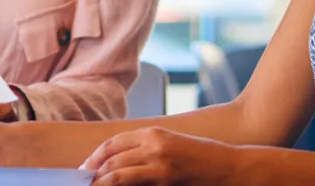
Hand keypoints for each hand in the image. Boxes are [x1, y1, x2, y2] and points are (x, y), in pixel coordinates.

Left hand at [81, 128, 237, 185]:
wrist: (231, 167)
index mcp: (153, 133)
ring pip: (118, 172)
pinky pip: (133, 182)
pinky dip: (117, 185)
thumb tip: (120, 163)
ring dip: (101, 181)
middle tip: (83, 182)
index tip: (85, 168)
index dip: (95, 156)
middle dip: (94, 171)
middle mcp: (153, 144)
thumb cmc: (203, 158)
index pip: (113, 143)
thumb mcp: (172, 145)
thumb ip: (147, 150)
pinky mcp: (166, 179)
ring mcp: (159, 163)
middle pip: (112, 157)